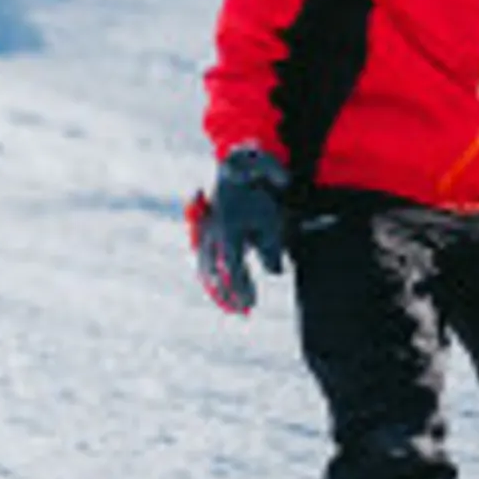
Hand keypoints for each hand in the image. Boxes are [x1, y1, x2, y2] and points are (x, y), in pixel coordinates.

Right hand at [189, 146, 289, 314]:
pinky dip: (210, 276)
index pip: (233, 270)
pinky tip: (220, 289)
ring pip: (206, 269)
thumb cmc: (257, 193)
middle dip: (229, 295)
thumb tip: (274, 273)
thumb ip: (271, 248)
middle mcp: (212, 235)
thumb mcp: (270, 219)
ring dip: (218, 289)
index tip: (250, 304)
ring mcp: (205, 233)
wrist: (237, 167)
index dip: (241, 290)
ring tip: (232, 307)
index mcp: (228, 233)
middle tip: (243, 312)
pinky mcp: (205, 231)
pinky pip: (204, 259)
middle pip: (216, 274)